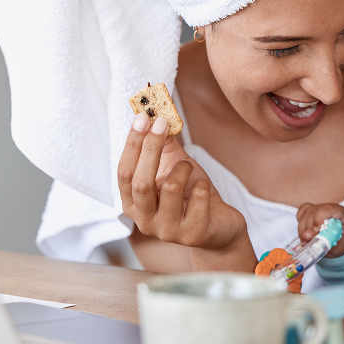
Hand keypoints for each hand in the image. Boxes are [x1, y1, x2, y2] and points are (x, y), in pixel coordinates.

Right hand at [118, 113, 249, 254]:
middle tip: (164, 122)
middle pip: (141, 183)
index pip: (124, 173)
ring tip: (189, 168)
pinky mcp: (194, 234)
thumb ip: (163, 142)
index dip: (133, 144)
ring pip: (170, 189)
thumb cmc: (191, 193)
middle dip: (151, 148)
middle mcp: (145, 221)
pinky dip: (203, 185)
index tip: (143, 117)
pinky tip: (203, 188)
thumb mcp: (174, 166)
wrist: (219, 223)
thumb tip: (158, 109)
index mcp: (133, 203)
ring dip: (183, 169)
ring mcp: (169, 231)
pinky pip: (198, 199)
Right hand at [296, 203, 343, 257]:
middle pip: (313, 212)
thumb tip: (306, 235)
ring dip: (302, 230)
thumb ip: (323, 242)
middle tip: (311, 242)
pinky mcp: (311, 211)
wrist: (341, 243)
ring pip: (304, 214)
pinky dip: (300, 224)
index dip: (318, 219)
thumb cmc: (341, 244)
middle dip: (309, 229)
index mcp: (342, 214)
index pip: (327, 209)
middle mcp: (330, 208)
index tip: (317, 232)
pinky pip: (301, 213)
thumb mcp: (337, 247)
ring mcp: (319, 208)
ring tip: (307, 242)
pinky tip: (305, 233)